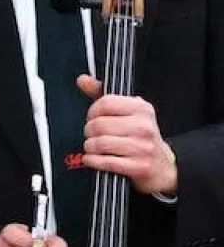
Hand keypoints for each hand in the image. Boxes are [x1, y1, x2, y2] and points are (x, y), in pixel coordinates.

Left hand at [77, 76, 177, 194]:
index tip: (92, 118)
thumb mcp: (126, 112)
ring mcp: (144, 147)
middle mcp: (144, 126)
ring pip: (100, 143)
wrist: (163, 166)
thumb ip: (102, 95)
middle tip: (92, 135)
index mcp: (141, 109)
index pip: (105, 103)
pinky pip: (105, 162)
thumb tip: (82, 79)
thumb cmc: (140, 136)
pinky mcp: (140, 167)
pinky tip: (93, 159)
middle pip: (99, 124)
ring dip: (90, 147)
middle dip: (89, 132)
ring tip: (93, 147)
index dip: (92, 112)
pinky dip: (93, 161)